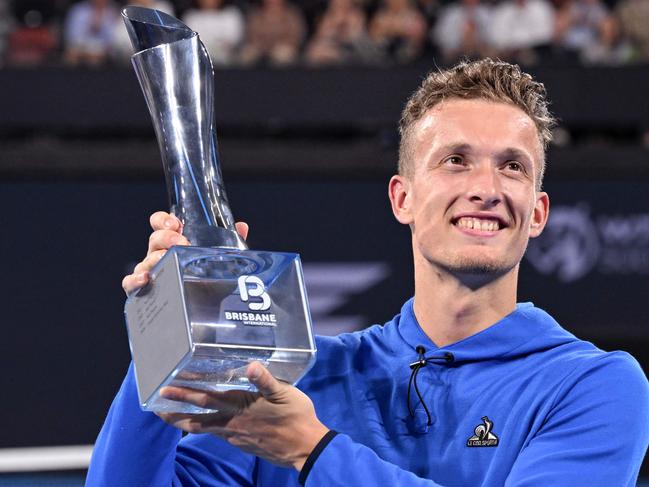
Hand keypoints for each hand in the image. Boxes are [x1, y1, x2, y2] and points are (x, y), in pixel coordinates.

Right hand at [121, 211, 248, 294]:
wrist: (206, 314)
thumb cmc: (209, 282)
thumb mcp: (221, 261)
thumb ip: (230, 243)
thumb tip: (241, 226)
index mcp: (175, 243)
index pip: (162, 224)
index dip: (164, 220)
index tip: (175, 223)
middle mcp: (160, 255)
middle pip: (155, 240)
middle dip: (166, 238)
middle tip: (181, 242)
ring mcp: (152, 272)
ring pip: (144, 260)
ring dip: (155, 257)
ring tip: (168, 259)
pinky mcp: (144, 291)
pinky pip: (131, 284)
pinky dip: (134, 280)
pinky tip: (145, 279)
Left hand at [158, 361, 329, 470]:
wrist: (305, 449)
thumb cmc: (296, 417)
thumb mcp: (285, 394)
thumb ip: (266, 380)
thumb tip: (252, 366)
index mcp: (241, 406)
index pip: (206, 399)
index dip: (185, 393)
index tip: (166, 388)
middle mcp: (233, 422)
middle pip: (198, 417)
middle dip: (175, 409)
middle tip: (156, 405)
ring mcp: (236, 436)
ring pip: (204, 429)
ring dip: (185, 421)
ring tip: (170, 416)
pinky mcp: (242, 443)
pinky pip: (216, 434)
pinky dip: (204, 428)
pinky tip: (205, 423)